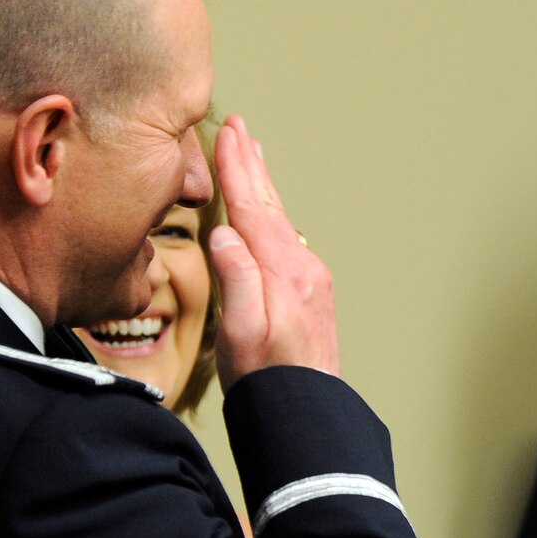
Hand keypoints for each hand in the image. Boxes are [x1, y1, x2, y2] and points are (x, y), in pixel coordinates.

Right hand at [207, 115, 340, 384]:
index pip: (253, 207)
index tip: (227, 131)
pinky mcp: (311, 292)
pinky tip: (267, 210)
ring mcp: (311, 279)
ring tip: (253, 153)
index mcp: (283, 271)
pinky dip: (272, 212)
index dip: (236, 168)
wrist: (307, 412)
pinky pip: (286, 237)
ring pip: (280, 218)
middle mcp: (303, 268)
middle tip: (240, 125)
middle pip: (270, 204)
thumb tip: (225, 233)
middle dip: (252, 163)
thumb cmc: (268, 381)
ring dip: (264, 183)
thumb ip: (237, 279)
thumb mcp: (241, 333)